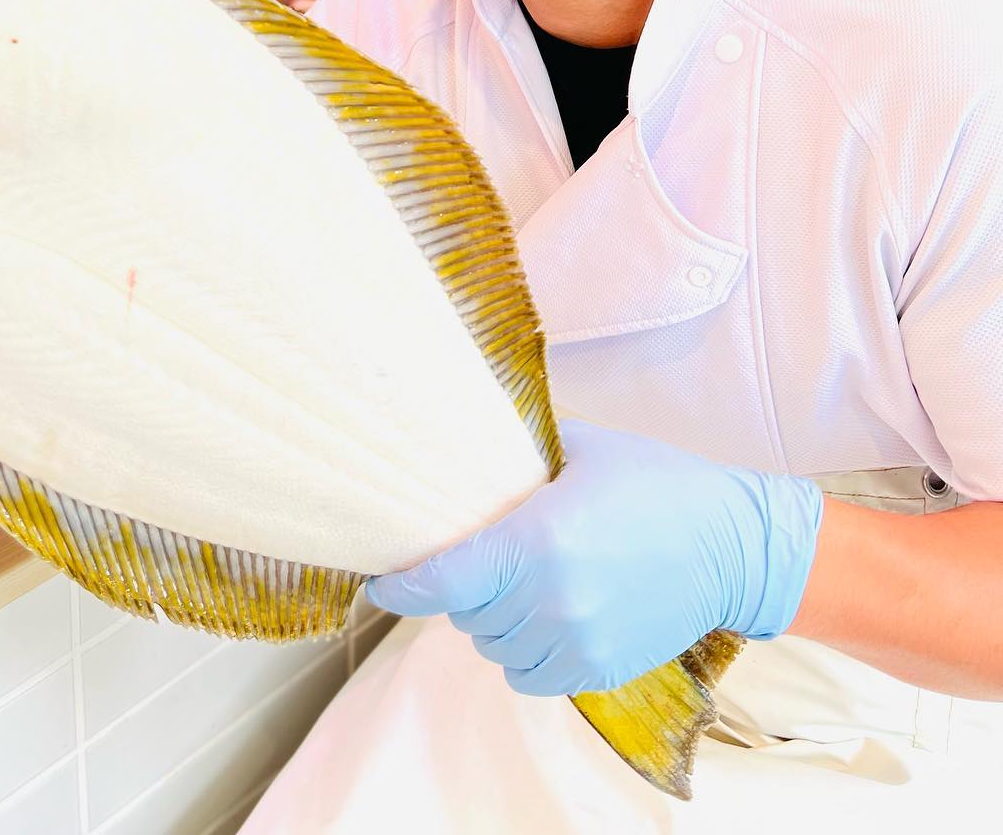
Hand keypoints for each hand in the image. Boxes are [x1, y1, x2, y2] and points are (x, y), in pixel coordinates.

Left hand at [368, 419, 822, 696]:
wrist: (733, 545)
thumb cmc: (657, 483)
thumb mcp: (582, 448)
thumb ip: (519, 451)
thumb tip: (465, 439)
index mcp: (538, 542)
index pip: (442, 580)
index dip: (401, 585)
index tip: (380, 580)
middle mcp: (550, 602)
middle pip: (464, 613)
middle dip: (461, 587)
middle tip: (479, 554)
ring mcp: (576, 644)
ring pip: (493, 648)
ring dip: (491, 621)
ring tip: (517, 584)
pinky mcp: (600, 671)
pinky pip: (531, 676)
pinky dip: (523, 651)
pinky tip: (543, 615)